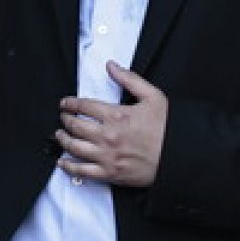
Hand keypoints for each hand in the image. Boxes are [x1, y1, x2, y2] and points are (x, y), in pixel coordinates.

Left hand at [54, 61, 167, 186]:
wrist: (179, 156)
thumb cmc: (167, 127)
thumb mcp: (152, 96)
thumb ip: (129, 79)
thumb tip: (111, 66)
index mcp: (116, 115)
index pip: (84, 106)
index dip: (70, 103)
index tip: (65, 103)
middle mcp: (107, 136)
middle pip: (75, 126)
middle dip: (65, 120)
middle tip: (63, 118)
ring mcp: (107, 157)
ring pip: (75, 148)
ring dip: (63, 140)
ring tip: (60, 135)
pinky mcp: (111, 174)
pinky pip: (83, 172)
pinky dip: (69, 167)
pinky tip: (63, 163)